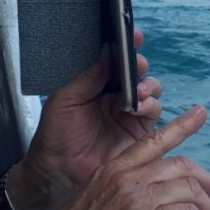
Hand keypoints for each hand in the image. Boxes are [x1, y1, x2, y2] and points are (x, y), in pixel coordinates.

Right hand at [0, 106, 209, 209]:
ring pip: (189, 190)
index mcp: (113, 169)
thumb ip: (124, 195)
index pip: (154, 140)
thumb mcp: (95, 205)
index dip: (182, 125)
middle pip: (181, 167)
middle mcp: (125, 177)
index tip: (200, 113)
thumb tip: (152, 204)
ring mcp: (133, 198)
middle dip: (208, 182)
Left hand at [9, 29, 163, 209]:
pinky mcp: (139, 133)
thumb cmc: (55, 136)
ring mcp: (129, 114)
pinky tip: (138, 106)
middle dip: (140, 65)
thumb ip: (89, 76)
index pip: (116, 60)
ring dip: (147, 85)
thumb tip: (109, 51)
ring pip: (150, 90)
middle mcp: (115, 96)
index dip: (126, 46)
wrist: (57, 174)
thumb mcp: (66, 99)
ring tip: (137, 90)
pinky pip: (154, 113)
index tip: (132, 35)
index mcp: (96, 85)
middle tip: (137, 65)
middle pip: (137, 73)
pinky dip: (150, 105)